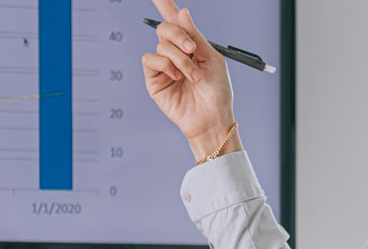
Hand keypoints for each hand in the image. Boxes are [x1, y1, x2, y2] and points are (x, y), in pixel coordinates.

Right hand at [142, 0, 239, 157]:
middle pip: (165, 28)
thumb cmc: (216, 92)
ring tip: (192, 76)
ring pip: (161, 44)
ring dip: (180, 59)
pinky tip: (177, 78)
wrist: (211, 118)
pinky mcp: (153, 79)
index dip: (164, 4)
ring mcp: (163, 66)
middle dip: (180, 35)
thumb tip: (182, 12)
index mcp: (191, 45)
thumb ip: (195, 35)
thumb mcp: (212, 58)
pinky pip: (151, 59)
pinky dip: (166, 65)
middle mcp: (175, 53)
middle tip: (193, 50)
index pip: (175, 20)